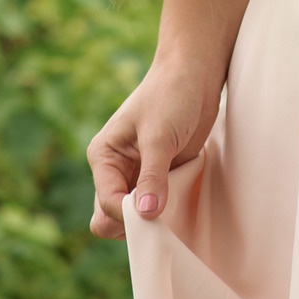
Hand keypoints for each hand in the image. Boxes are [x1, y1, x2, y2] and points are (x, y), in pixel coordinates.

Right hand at [86, 59, 222, 239]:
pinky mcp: (159, 179)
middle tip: (165, 214)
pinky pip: (156, 210)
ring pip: (134, 218)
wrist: (195, 75)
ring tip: (175, 203)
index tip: (158, 211)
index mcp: (103, 157)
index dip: (130, 214)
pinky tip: (183, 202)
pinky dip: (167, 214)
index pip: (107, 203)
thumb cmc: (171, 96)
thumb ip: (153, 177)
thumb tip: (146, 215)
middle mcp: (115, 171)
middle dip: (136, 223)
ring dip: (154, 220)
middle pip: (112, 218)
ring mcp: (137, 177)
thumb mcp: (159, 136)